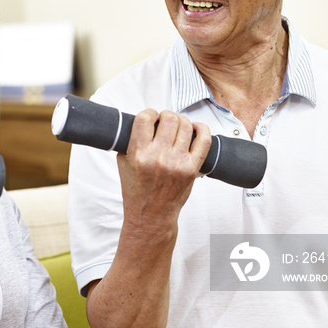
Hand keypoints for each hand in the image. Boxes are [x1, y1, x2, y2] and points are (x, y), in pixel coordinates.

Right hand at [117, 109, 210, 231]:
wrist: (151, 215)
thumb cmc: (136, 189)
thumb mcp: (124, 163)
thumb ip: (130, 141)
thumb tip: (143, 121)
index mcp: (138, 154)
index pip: (145, 118)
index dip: (149, 113)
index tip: (150, 117)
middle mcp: (158, 157)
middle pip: (168, 118)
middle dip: (166, 116)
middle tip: (164, 122)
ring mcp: (177, 162)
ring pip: (185, 125)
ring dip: (181, 121)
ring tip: (177, 127)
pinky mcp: (192, 169)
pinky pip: (204, 140)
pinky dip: (202, 129)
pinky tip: (196, 128)